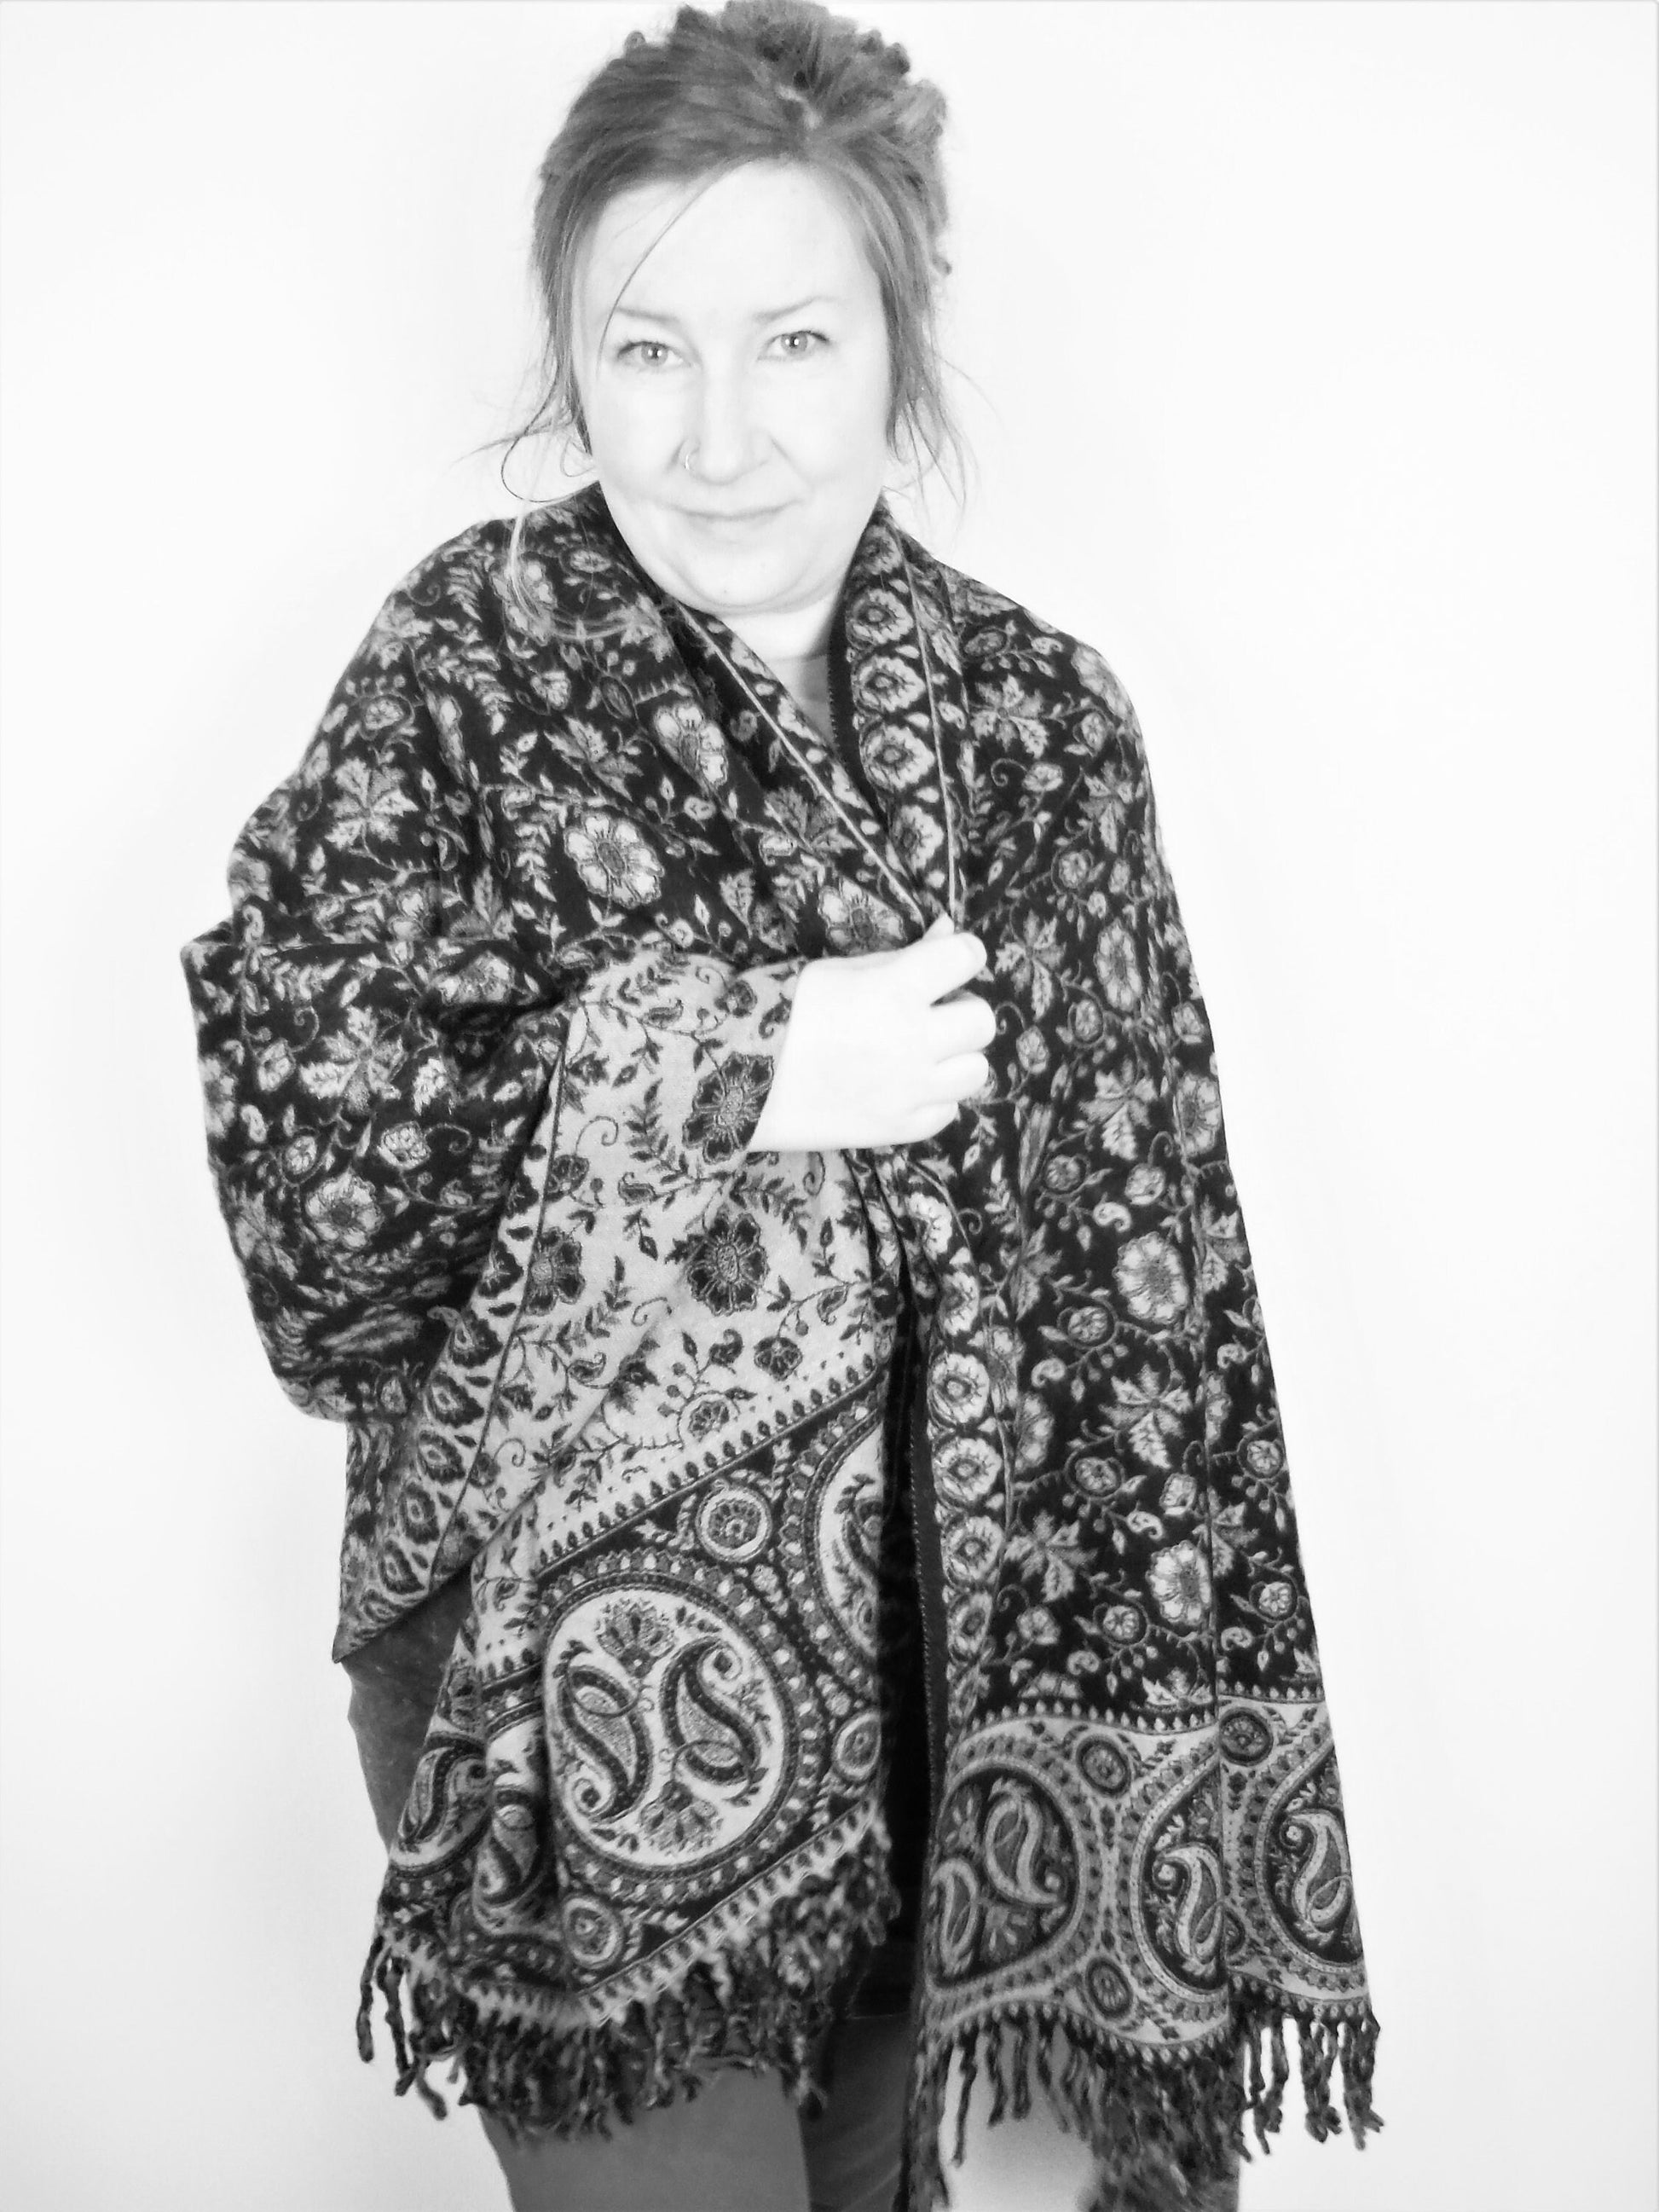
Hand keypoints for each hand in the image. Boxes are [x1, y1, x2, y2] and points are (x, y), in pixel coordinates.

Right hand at [749, 912, 996, 1152]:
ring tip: (922, 1055)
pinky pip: (948, 1111)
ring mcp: (909, 1090)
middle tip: (930, 1014)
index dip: (961, 954)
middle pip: (982, 1021)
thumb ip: (901, 955)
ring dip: (955, 1058)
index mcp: (895, 989)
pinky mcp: (898, 1129)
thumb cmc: (781, 1011)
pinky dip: (934, 1098)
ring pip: (976, 1071)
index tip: (947, 961)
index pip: (966, 957)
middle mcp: (913, 1040)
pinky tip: (904, 1087)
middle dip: (960, 1011)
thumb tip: (947, 931)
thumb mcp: (838, 969)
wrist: (734, 1079)